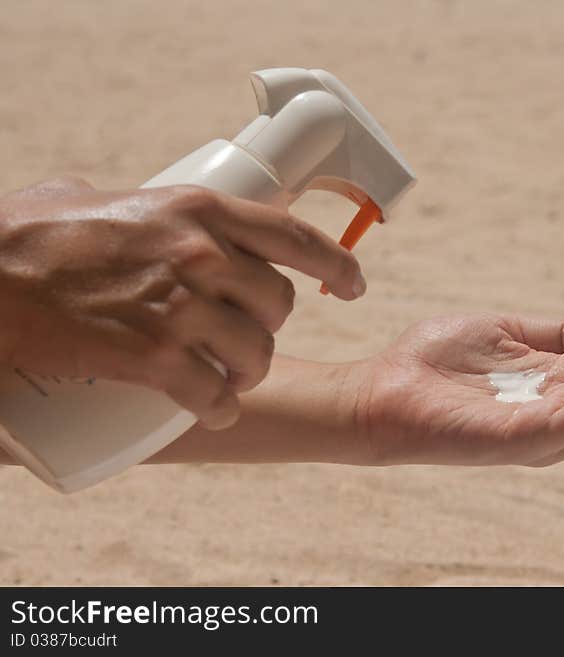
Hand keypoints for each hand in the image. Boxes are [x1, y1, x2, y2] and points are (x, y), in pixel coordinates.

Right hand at [0, 176, 364, 428]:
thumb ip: (143, 205)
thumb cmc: (33, 235)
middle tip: (246, 334)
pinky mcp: (155, 358)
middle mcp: (203, 255)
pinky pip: (216, 394)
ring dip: (250, 372)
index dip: (338, 263)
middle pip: (281, 305)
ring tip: (231, 375)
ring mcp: (182, 308)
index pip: (297, 236)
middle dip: (271, 326)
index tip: (355, 283)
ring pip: (257, 353)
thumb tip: (143, 210)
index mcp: (201, 209)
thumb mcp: (102, 195)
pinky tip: (216, 411)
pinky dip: (220, 409)